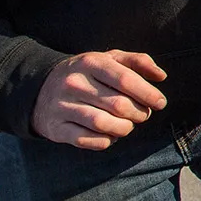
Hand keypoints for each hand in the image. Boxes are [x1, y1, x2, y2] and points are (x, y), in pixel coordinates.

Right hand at [32, 50, 167, 149]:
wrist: (39, 88)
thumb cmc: (86, 74)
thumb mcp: (108, 59)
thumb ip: (137, 61)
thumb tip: (161, 76)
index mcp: (90, 63)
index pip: (125, 80)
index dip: (148, 94)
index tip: (160, 103)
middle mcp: (74, 83)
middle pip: (119, 105)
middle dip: (139, 113)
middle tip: (143, 114)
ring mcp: (62, 106)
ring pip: (104, 125)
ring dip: (125, 128)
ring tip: (128, 124)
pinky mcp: (56, 128)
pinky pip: (90, 140)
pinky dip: (107, 140)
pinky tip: (110, 134)